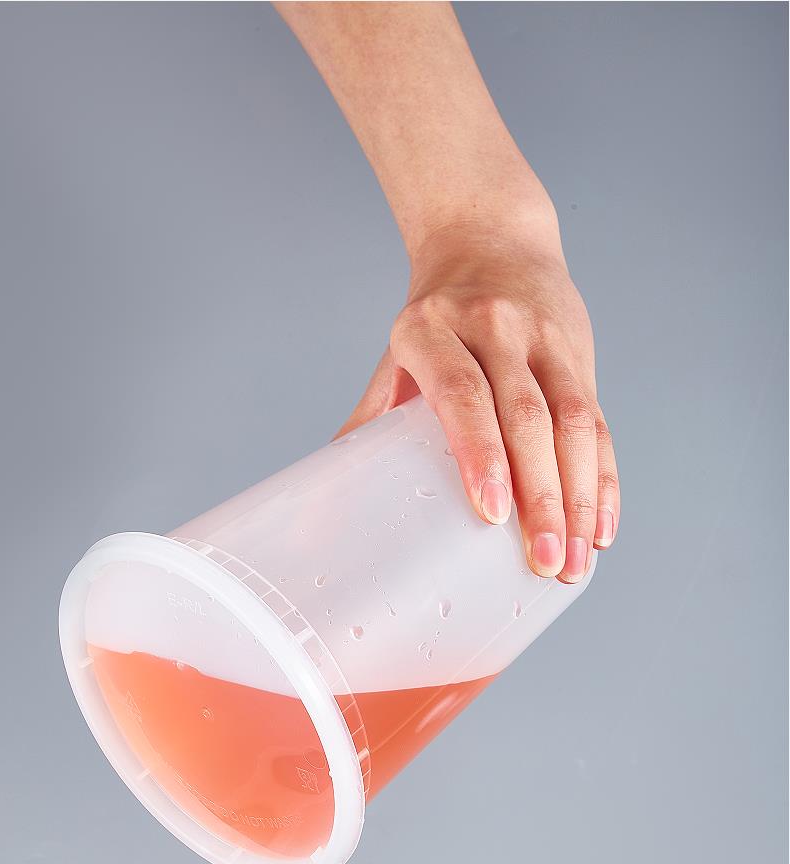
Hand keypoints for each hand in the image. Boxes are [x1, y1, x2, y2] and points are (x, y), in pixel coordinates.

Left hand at [337, 218, 619, 582]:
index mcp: (431, 330)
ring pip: (572, 423)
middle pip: (525, 417)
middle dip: (541, 497)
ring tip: (573, 563)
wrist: (492, 236)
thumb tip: (324, 504)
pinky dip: (603, 481)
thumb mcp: (398, 353)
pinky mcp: (581, 355)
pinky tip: (601, 528)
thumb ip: (372, 419)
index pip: (463, 393)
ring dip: (579, 499)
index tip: (491, 512)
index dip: (480, 452)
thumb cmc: (435, 316)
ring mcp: (544, 339)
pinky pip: (599, 424)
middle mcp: (493, 329)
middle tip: (543, 562)